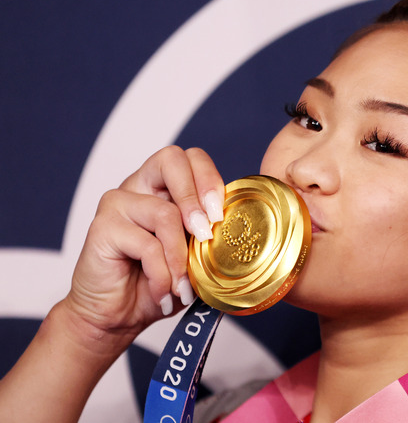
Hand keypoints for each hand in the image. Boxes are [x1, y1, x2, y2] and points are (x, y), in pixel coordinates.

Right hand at [66, 146, 224, 342]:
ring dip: (181, 257)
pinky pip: (146, 244)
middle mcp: (138, 186)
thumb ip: (210, 236)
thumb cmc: (157, 284)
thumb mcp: (193, 257)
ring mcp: (117, 203)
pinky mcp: (102, 227)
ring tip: (184, 286)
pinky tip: (163, 293)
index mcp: (163, 186)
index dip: (210, 179)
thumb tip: (238, 230)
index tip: (220, 215)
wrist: (117, 316)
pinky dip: (162, 274)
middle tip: (206, 235)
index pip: (191, 158)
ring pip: (164, 213)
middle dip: (196, 196)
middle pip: (171, 159)